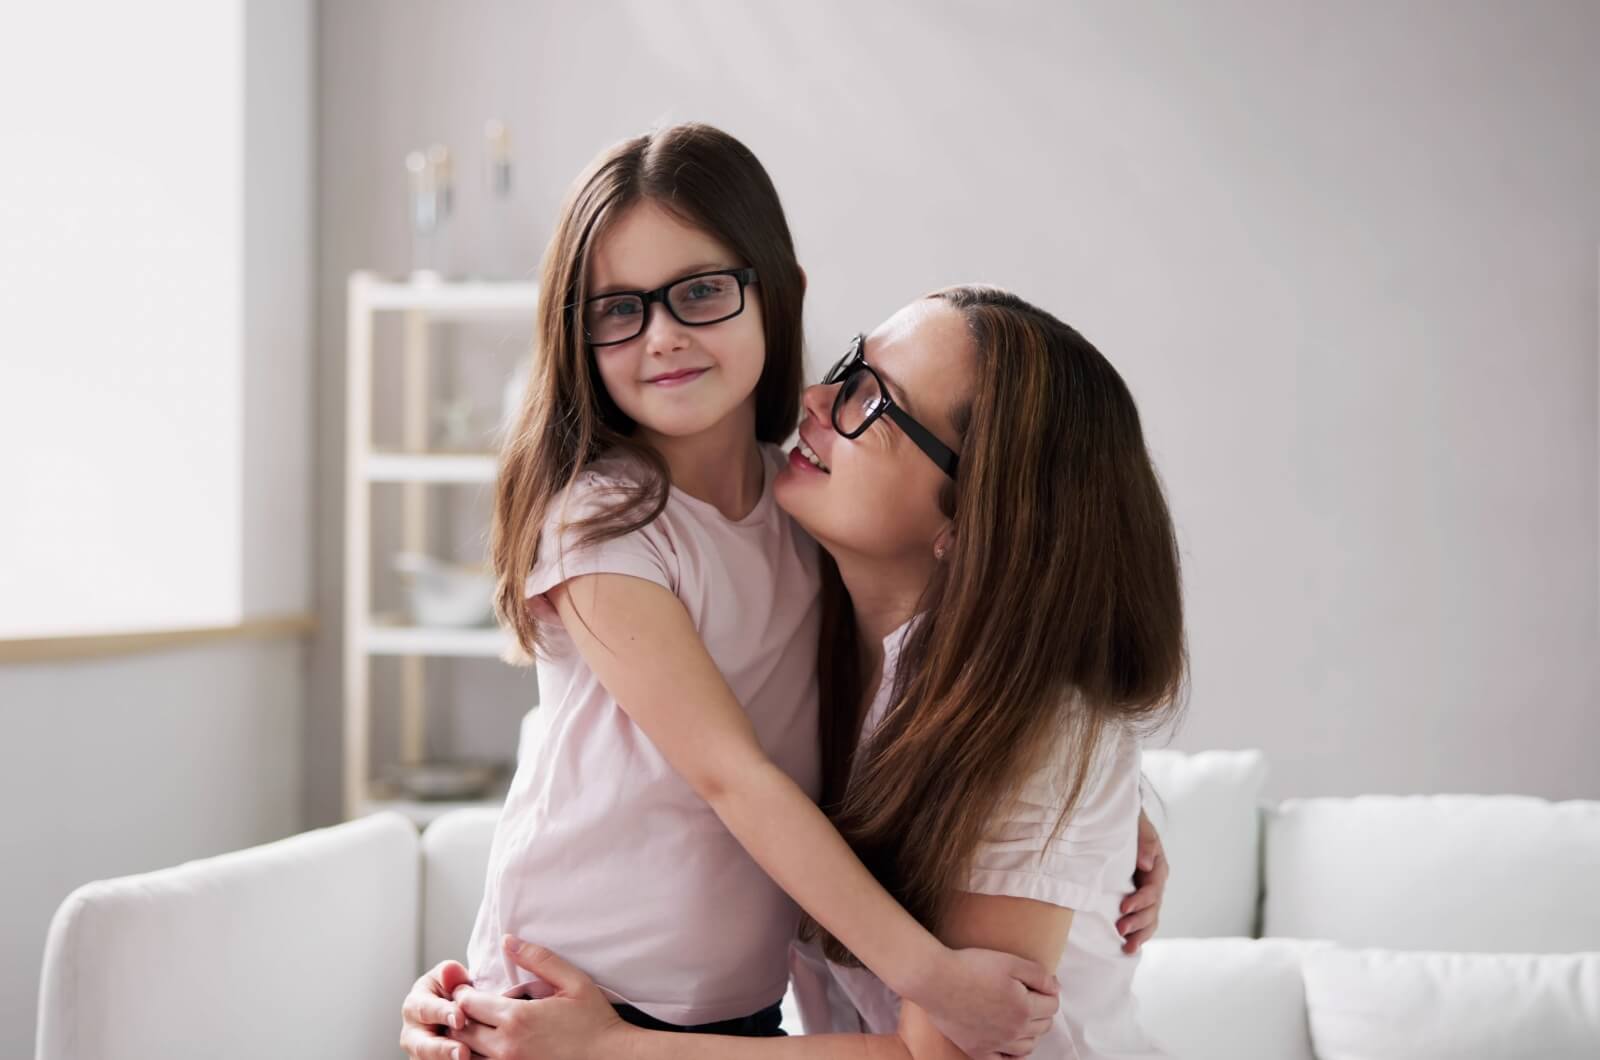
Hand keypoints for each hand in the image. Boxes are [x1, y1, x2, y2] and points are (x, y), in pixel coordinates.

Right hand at [399, 959, 474, 1059]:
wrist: (458, 1011)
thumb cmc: (453, 992)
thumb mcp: (451, 978)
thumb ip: (451, 974)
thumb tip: (449, 971)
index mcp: (414, 1005)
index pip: (426, 1010)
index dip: (442, 1014)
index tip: (460, 1019)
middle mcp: (412, 1033)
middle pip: (422, 1045)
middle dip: (442, 1049)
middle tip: (462, 1052)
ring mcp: (420, 1054)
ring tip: (466, 1059)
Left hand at [444, 935, 630, 1059]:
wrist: (609, 1057)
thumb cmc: (594, 1020)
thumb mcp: (572, 981)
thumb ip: (538, 959)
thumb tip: (508, 941)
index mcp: (517, 1018)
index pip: (468, 1003)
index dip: (463, 993)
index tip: (469, 989)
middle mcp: (506, 1047)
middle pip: (461, 1030)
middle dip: (460, 1016)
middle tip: (469, 1008)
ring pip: (467, 1055)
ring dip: (466, 1041)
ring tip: (476, 1028)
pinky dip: (479, 1057)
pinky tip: (489, 1047)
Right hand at [916, 946, 1060, 1058]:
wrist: (936, 980)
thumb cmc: (972, 966)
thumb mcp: (1010, 962)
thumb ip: (1039, 975)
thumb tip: (1056, 989)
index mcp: (1025, 1008)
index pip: (1052, 1005)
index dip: (1049, 993)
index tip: (1039, 985)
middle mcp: (1014, 1031)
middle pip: (1043, 1027)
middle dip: (1042, 1012)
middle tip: (1030, 998)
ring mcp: (996, 1044)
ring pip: (1027, 1046)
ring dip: (1030, 1033)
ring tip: (1021, 1018)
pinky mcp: (977, 1050)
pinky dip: (1011, 1056)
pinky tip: (1009, 1045)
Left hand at [1118, 809, 1167, 952]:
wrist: (1120, 822)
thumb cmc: (1130, 823)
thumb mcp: (1140, 826)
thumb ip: (1145, 842)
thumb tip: (1146, 865)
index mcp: (1158, 867)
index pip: (1152, 890)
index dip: (1140, 900)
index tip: (1123, 907)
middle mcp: (1155, 883)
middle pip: (1152, 909)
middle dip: (1138, 922)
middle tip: (1120, 929)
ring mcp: (1148, 894)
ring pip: (1150, 919)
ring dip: (1140, 934)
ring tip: (1126, 946)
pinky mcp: (1138, 900)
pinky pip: (1143, 920)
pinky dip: (1138, 934)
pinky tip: (1128, 947)